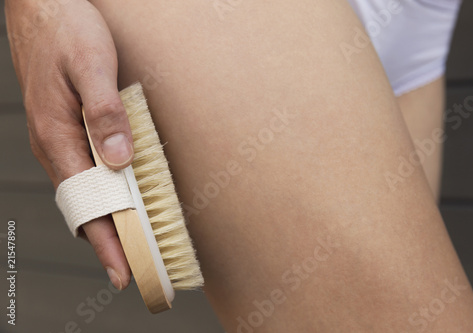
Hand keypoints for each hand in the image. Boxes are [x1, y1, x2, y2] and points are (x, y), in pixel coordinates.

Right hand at [5, 0, 131, 289]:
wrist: (41, 4)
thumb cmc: (64, 30)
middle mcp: (56, 145)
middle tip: (137, 266)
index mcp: (58, 137)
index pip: (86, 205)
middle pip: (85, 206)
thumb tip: (119, 161)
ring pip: (86, 190)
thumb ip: (104, 114)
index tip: (125, 272)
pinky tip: (121, 195)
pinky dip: (107, 190)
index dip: (106, 242)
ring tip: (133, 241)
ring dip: (110, 216)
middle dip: (110, 240)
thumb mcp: (92, 67)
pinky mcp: (68, 127)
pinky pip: (88, 170)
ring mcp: (60, 137)